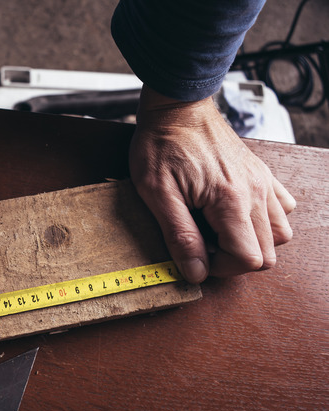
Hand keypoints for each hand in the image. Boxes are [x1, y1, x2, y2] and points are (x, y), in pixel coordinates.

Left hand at [129, 86, 295, 283]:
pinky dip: (263, 220)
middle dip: (235, 259)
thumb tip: (197, 273)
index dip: (222, 268)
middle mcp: (256, 193)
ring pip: (279, 233)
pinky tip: (232, 214)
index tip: (196, 255)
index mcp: (231, 201)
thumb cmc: (161, 147)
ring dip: (251, 242)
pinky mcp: (262, 174)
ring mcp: (263, 182)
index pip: (249, 259)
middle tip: (203, 243)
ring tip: (216, 230)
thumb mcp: (157, 195)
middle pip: (269, 253)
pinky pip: (281, 208)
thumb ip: (180, 236)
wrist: (176, 109)